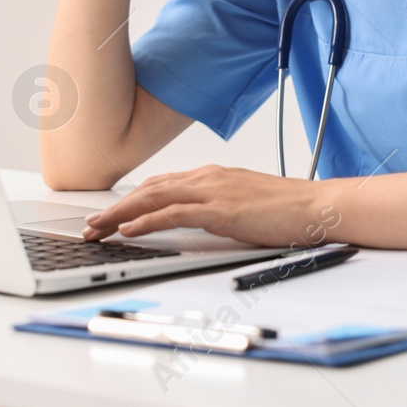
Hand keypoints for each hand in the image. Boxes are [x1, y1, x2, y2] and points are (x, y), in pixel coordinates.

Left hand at [81, 164, 341, 248]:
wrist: (316, 206)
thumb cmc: (286, 209)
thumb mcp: (243, 203)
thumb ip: (216, 207)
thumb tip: (194, 221)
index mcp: (212, 175)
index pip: (159, 184)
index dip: (130, 199)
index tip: (109, 213)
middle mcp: (207, 177)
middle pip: (148, 189)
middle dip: (114, 207)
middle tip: (90, 224)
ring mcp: (212, 190)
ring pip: (152, 198)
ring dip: (119, 214)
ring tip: (96, 228)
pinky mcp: (220, 209)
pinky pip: (173, 213)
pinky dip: (146, 220)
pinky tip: (128, 230)